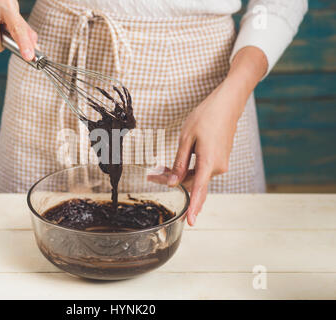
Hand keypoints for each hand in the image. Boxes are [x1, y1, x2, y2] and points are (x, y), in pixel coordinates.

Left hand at [148, 46, 267, 225]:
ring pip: (195, 176)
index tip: (191, 222)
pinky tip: (176, 164)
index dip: (194, 208)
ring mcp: (220, 163)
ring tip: (159, 168)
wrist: (228, 103)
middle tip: (152, 175)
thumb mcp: (187, 138)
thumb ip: (180, 163)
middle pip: (191, 182)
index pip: (199, 191)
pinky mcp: (219, 158)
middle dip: (171, 181)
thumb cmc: (207, 117)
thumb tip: (175, 183)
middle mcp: (218, 167)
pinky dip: (188, 168)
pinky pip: (201, 169)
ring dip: (178, 174)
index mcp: (209, 163)